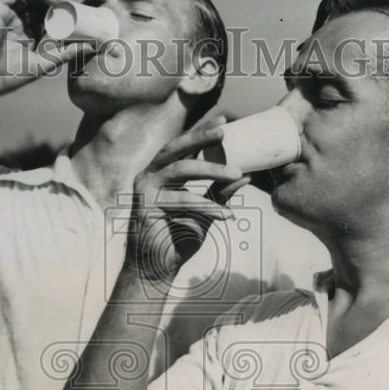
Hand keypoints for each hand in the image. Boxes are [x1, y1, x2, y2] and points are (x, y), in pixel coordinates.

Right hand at [0, 0, 89, 92]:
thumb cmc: (10, 75)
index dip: (63, 14)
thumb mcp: (45, 63)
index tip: (77, 11)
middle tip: (71, 0)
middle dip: (57, 1)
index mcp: (31, 39)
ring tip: (59, 0)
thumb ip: (67, 53)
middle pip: (41, 7)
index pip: (50, 21)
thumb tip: (92, 47)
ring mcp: (9, 16)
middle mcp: (20, 26)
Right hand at [125, 117, 250, 284]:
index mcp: (160, 172)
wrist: (158, 268)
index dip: (201, 132)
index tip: (224, 120)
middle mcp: (148, 176)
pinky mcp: (145, 206)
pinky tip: (226, 214)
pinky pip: (181, 200)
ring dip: (211, 170)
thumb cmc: (179, 238)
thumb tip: (244, 176)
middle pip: (175, 149)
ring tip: (238, 175)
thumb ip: (219, 193)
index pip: (181, 147)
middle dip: (200, 137)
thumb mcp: (205, 211)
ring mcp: (144, 189)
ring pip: (180, 170)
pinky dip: (206, 206)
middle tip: (224, 132)